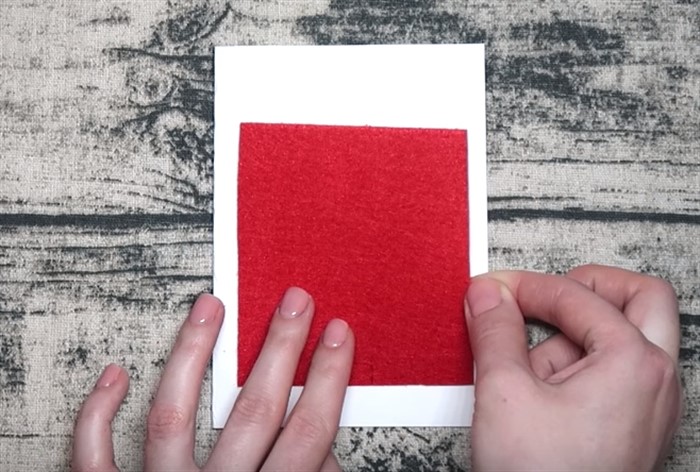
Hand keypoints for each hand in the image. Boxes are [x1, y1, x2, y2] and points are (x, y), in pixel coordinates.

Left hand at [72, 288, 353, 470]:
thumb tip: (329, 453)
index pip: (308, 433)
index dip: (328, 379)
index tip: (338, 334)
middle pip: (254, 412)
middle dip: (280, 350)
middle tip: (295, 301)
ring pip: (173, 416)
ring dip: (191, 355)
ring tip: (209, 307)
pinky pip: (93, 461)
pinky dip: (96, 417)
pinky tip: (115, 374)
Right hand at [465, 265, 681, 470]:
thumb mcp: (504, 394)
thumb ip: (495, 331)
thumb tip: (488, 293)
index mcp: (633, 363)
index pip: (576, 296)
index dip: (526, 286)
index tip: (494, 290)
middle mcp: (655, 381)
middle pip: (638, 299)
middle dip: (587, 287)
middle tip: (546, 295)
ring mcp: (649, 405)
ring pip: (626, 335)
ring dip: (573, 335)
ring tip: (524, 374)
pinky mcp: (633, 425)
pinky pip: (615, 373)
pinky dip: (577, 366)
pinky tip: (536, 395)